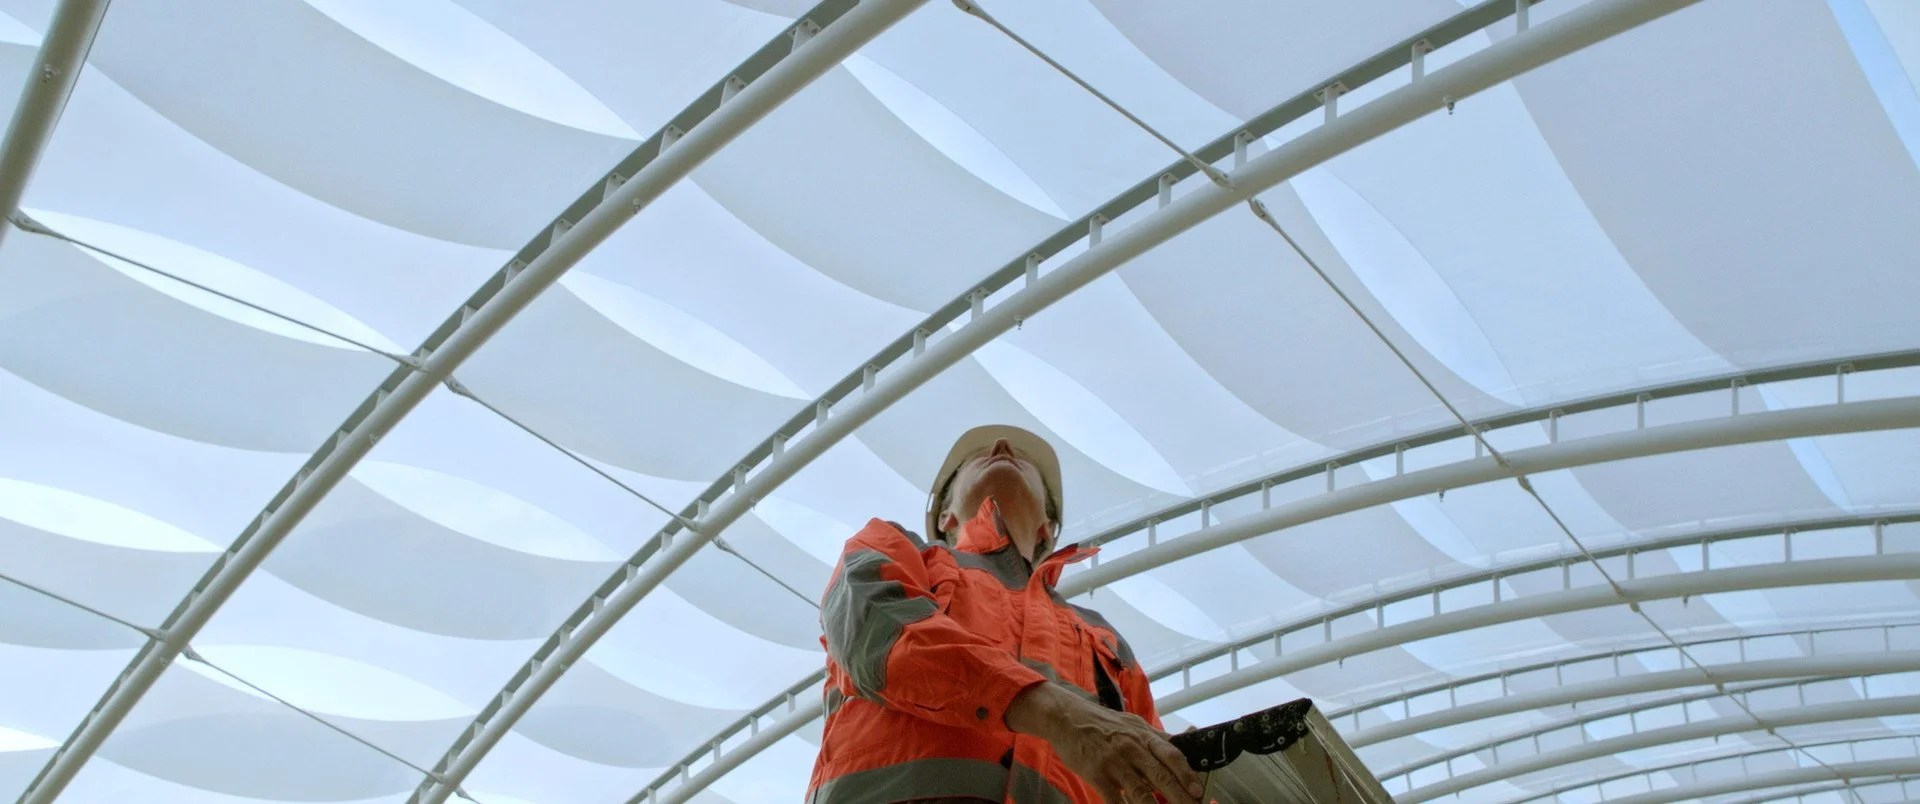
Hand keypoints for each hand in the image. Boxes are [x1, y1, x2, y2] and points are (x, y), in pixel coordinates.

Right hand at [1007, 683, 1202, 803]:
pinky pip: (1115, 799)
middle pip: (1161, 775)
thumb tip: (1186, 742)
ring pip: (1141, 791)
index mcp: (1144, 735)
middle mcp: (1132, 747)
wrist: (1067, 718)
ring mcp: (1114, 762)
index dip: (1187, 774)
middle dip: (1179, 796)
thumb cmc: (1103, 724)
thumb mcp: (1134, 724)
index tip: (1198, 791)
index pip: (1172, 755)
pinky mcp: (1097, 774)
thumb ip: (1158, 738)